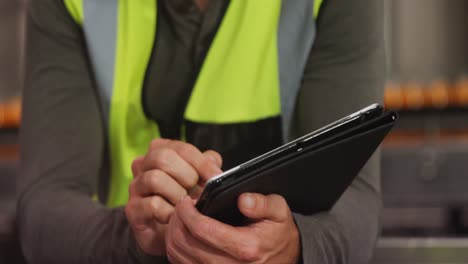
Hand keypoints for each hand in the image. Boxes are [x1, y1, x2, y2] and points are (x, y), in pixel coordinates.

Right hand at [125, 139, 222, 255]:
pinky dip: (169, 212)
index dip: (202, 162)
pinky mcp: (133, 209)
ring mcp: (136, 186)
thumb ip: (206, 165)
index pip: (182, 148)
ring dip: (177, 194)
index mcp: (161, 151)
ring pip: (154, 178)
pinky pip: (152, 204)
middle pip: (163, 156)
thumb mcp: (199, 180)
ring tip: (186, 205)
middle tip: (197, 191)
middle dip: (187, 175)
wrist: (169, 234)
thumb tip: (212, 161)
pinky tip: (176, 217)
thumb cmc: (184, 200)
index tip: (217, 176)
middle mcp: (143, 165)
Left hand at [165, 193, 299, 263]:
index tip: (185, 200)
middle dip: (176, 221)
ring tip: (179, 219)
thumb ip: (262, 203)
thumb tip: (243, 199)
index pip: (202, 229)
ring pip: (179, 257)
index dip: (186, 212)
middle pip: (185, 244)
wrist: (286, 259)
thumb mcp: (279, 212)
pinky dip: (176, 250)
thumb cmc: (278, 234)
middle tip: (180, 207)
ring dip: (172, 235)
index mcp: (246, 247)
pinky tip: (182, 236)